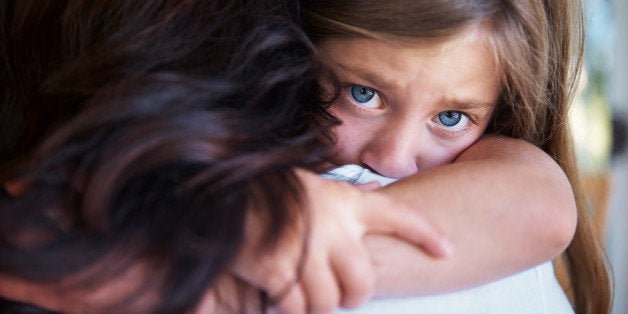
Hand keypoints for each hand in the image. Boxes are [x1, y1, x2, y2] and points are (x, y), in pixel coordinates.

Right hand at [231, 169, 451, 312]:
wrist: (221, 193)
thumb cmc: (270, 190)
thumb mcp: (313, 186)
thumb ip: (345, 197)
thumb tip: (374, 193)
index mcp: (344, 201)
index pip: (397, 215)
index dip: (425, 234)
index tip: (447, 251)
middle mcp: (333, 225)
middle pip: (364, 281)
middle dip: (353, 297)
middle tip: (340, 298)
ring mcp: (307, 248)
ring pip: (330, 302)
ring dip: (316, 307)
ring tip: (302, 296)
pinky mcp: (280, 269)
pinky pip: (298, 307)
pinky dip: (290, 309)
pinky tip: (278, 297)